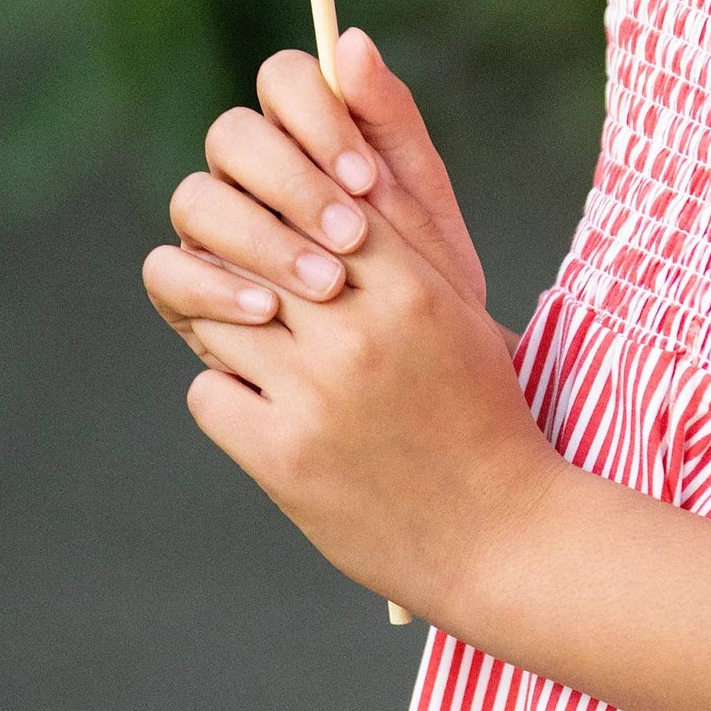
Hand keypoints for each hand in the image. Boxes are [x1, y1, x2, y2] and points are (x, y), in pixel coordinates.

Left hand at [143, 166, 562, 619]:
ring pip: (221, 319)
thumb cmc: (482, 411)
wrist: (502, 535)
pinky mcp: (284, 458)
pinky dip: (226, 395)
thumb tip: (341, 176)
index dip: (288, 214)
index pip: (315, 204)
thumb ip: (403, 244)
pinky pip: (208, 394)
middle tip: (256, 289)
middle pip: (257, 255)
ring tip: (258, 349)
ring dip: (231, 331)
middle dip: (250, 267)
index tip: (285, 235)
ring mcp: (317, 398)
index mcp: (410, 290)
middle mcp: (360, 336)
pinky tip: (261, 407)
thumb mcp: (459, 312)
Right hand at [154, 28, 495, 352]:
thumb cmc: (422, 279)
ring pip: (196, 199)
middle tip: (352, 237)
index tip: (365, 176)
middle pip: (233, 136)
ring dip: (262, 238)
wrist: (419, 374)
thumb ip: (390, 122)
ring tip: (327, 285)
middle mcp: (247, 172)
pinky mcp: (187, 289)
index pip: (284, 79)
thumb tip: (353, 41)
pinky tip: (269, 311)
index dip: (318, 116)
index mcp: (304, 133)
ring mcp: (212, 229)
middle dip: (293, 184)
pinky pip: (166, 271)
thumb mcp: (423, 204)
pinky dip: (214, 288)